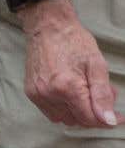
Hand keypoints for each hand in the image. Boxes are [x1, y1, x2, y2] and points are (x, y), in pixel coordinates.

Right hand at [25, 0, 119, 129]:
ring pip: (65, 119)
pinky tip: (71, 95)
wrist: (48, 26)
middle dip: (94, 113)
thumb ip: (103, 95)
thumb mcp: (97, 65)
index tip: (118, 117)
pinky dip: (64, 110)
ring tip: (87, 93)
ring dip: (79, 113)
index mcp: (67, 87)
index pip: (90, 119)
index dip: (107, 120)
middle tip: (103, 96)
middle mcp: (49, 93)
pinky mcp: (31, 92)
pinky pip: (51, 113)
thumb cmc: (74, 42)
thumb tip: (109, 120)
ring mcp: (37, 93)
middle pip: (78, 121)